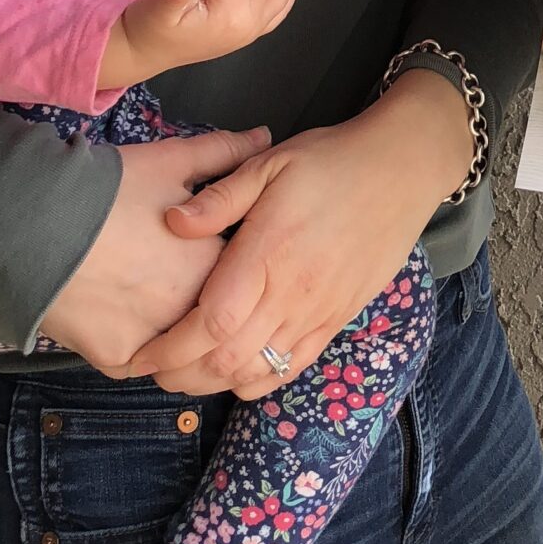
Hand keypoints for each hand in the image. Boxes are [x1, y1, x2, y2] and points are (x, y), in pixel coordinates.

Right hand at [39, 126, 266, 374]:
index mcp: (216, 264)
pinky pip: (141, 362)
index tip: (207, 243)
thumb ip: (226, 152)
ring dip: (179, 331)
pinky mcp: (117, 359)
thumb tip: (265, 135)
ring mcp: (157, 341)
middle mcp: (194, 310)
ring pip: (182, 346)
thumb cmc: (109, 188)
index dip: (229, 256)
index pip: (244, 271)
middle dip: (207, 296)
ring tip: (155, 298)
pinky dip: (140, 348)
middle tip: (176, 270)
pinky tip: (130, 320)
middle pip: (212, 310)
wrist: (33, 223)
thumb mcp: (172, 160)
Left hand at [125, 76, 472, 398]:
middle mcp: (293, 293)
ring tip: (186, 375)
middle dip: (182, 373)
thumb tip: (171, 221)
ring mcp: (319, 312)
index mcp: (269, 253)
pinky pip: (294, 367)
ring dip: (216, 382)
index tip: (140, 353)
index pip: (211, 321)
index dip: (170, 347)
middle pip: (228, 358)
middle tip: (152, 369)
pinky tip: (237, 373)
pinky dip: (259, 380)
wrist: (402, 170)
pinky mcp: (338, 319)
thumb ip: (220, 197)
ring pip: (259, 371)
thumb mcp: (271, 163)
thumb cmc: (332, 161)